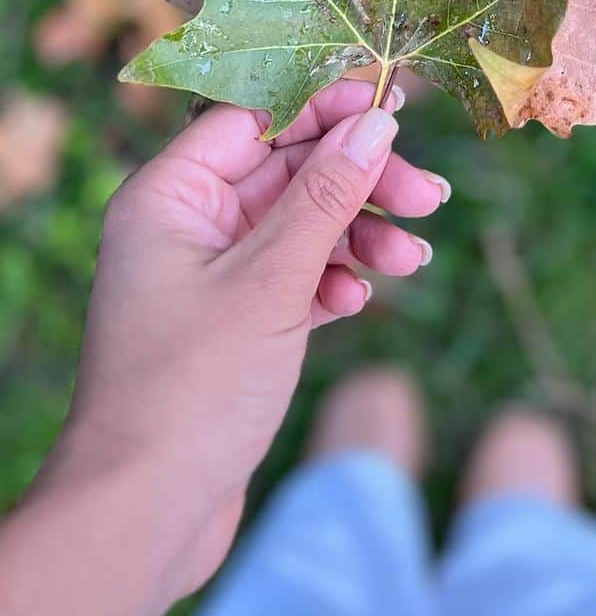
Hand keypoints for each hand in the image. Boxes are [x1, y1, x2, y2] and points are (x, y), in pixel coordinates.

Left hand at [5, 78, 446, 615]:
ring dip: (359, 235)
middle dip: (360, 181)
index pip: (255, 119)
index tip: (392, 104)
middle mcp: (188, 225)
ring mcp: (212, 275)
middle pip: (289, 171)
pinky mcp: (235, 321)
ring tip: (414, 256)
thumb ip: (327, 195)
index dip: (324, 107)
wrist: (146, 511)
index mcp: (170, 196)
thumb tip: (375, 122)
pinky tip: (357, 301)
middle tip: (429, 195)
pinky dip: (333, 280)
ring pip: (301, 226)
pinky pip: (296, 275)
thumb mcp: (271, 280)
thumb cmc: (192, 386)